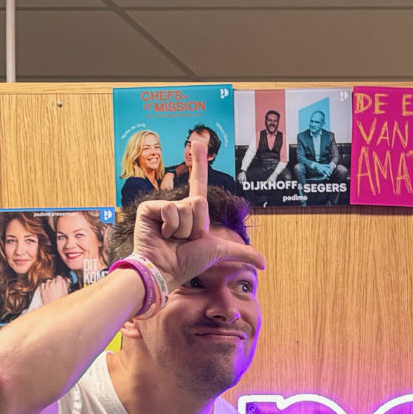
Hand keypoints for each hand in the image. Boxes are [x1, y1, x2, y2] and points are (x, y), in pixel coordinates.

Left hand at [36, 275, 70, 304]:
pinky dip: (44, 286)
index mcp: (59, 284)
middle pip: (53, 279)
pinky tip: (47, 289)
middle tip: (56, 288)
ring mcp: (46, 287)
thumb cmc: (60, 303)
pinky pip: (42, 284)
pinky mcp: (42, 291)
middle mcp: (52, 285)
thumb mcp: (66, 293)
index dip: (59, 280)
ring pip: (47, 281)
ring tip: (52, 290)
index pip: (59, 277)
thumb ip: (64, 285)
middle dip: (55, 282)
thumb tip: (63, 280)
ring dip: (49, 284)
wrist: (54, 309)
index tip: (60, 281)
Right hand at [130, 153, 263, 298]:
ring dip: (183, 229)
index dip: (198, 162)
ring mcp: (162, 207)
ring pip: (185, 207)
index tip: (196, 142)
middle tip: (184, 239)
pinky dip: (170, 226)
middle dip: (195, 226)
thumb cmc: (188, 262)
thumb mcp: (219, 252)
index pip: (198, 182)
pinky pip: (170, 209)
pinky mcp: (148, 209)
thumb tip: (264, 264)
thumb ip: (242, 253)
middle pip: (199, 202)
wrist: (166, 271)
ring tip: (172, 239)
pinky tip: (162, 235)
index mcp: (193, 213)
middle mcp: (178, 207)